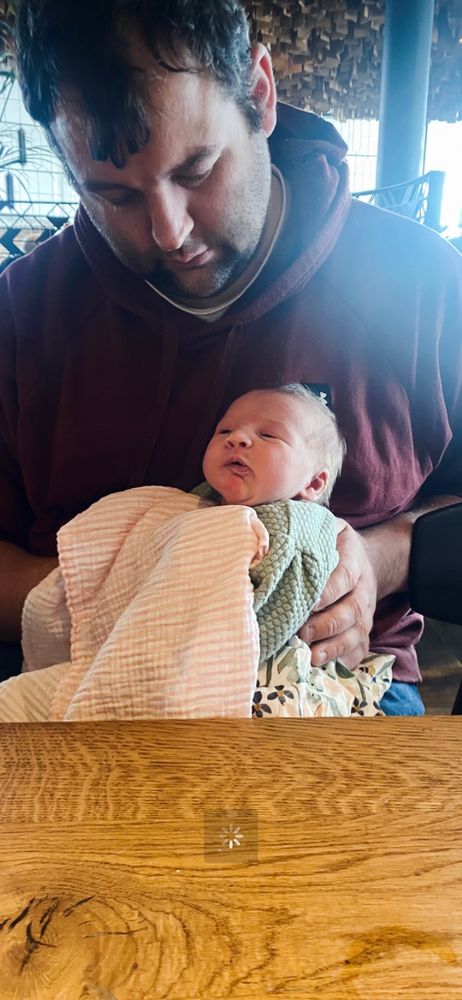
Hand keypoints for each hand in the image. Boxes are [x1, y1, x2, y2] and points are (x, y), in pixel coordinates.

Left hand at [298, 520, 376, 668]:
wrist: (369, 562)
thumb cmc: (336, 545)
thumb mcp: (329, 528)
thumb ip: (309, 530)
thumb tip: (274, 533)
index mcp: (353, 562)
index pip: (344, 577)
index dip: (329, 591)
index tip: (310, 602)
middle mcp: (363, 591)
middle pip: (350, 610)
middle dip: (327, 624)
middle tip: (304, 632)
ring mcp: (366, 614)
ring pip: (356, 633)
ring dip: (334, 647)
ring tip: (313, 656)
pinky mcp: (364, 631)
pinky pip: (360, 650)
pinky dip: (345, 661)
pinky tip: (326, 670)